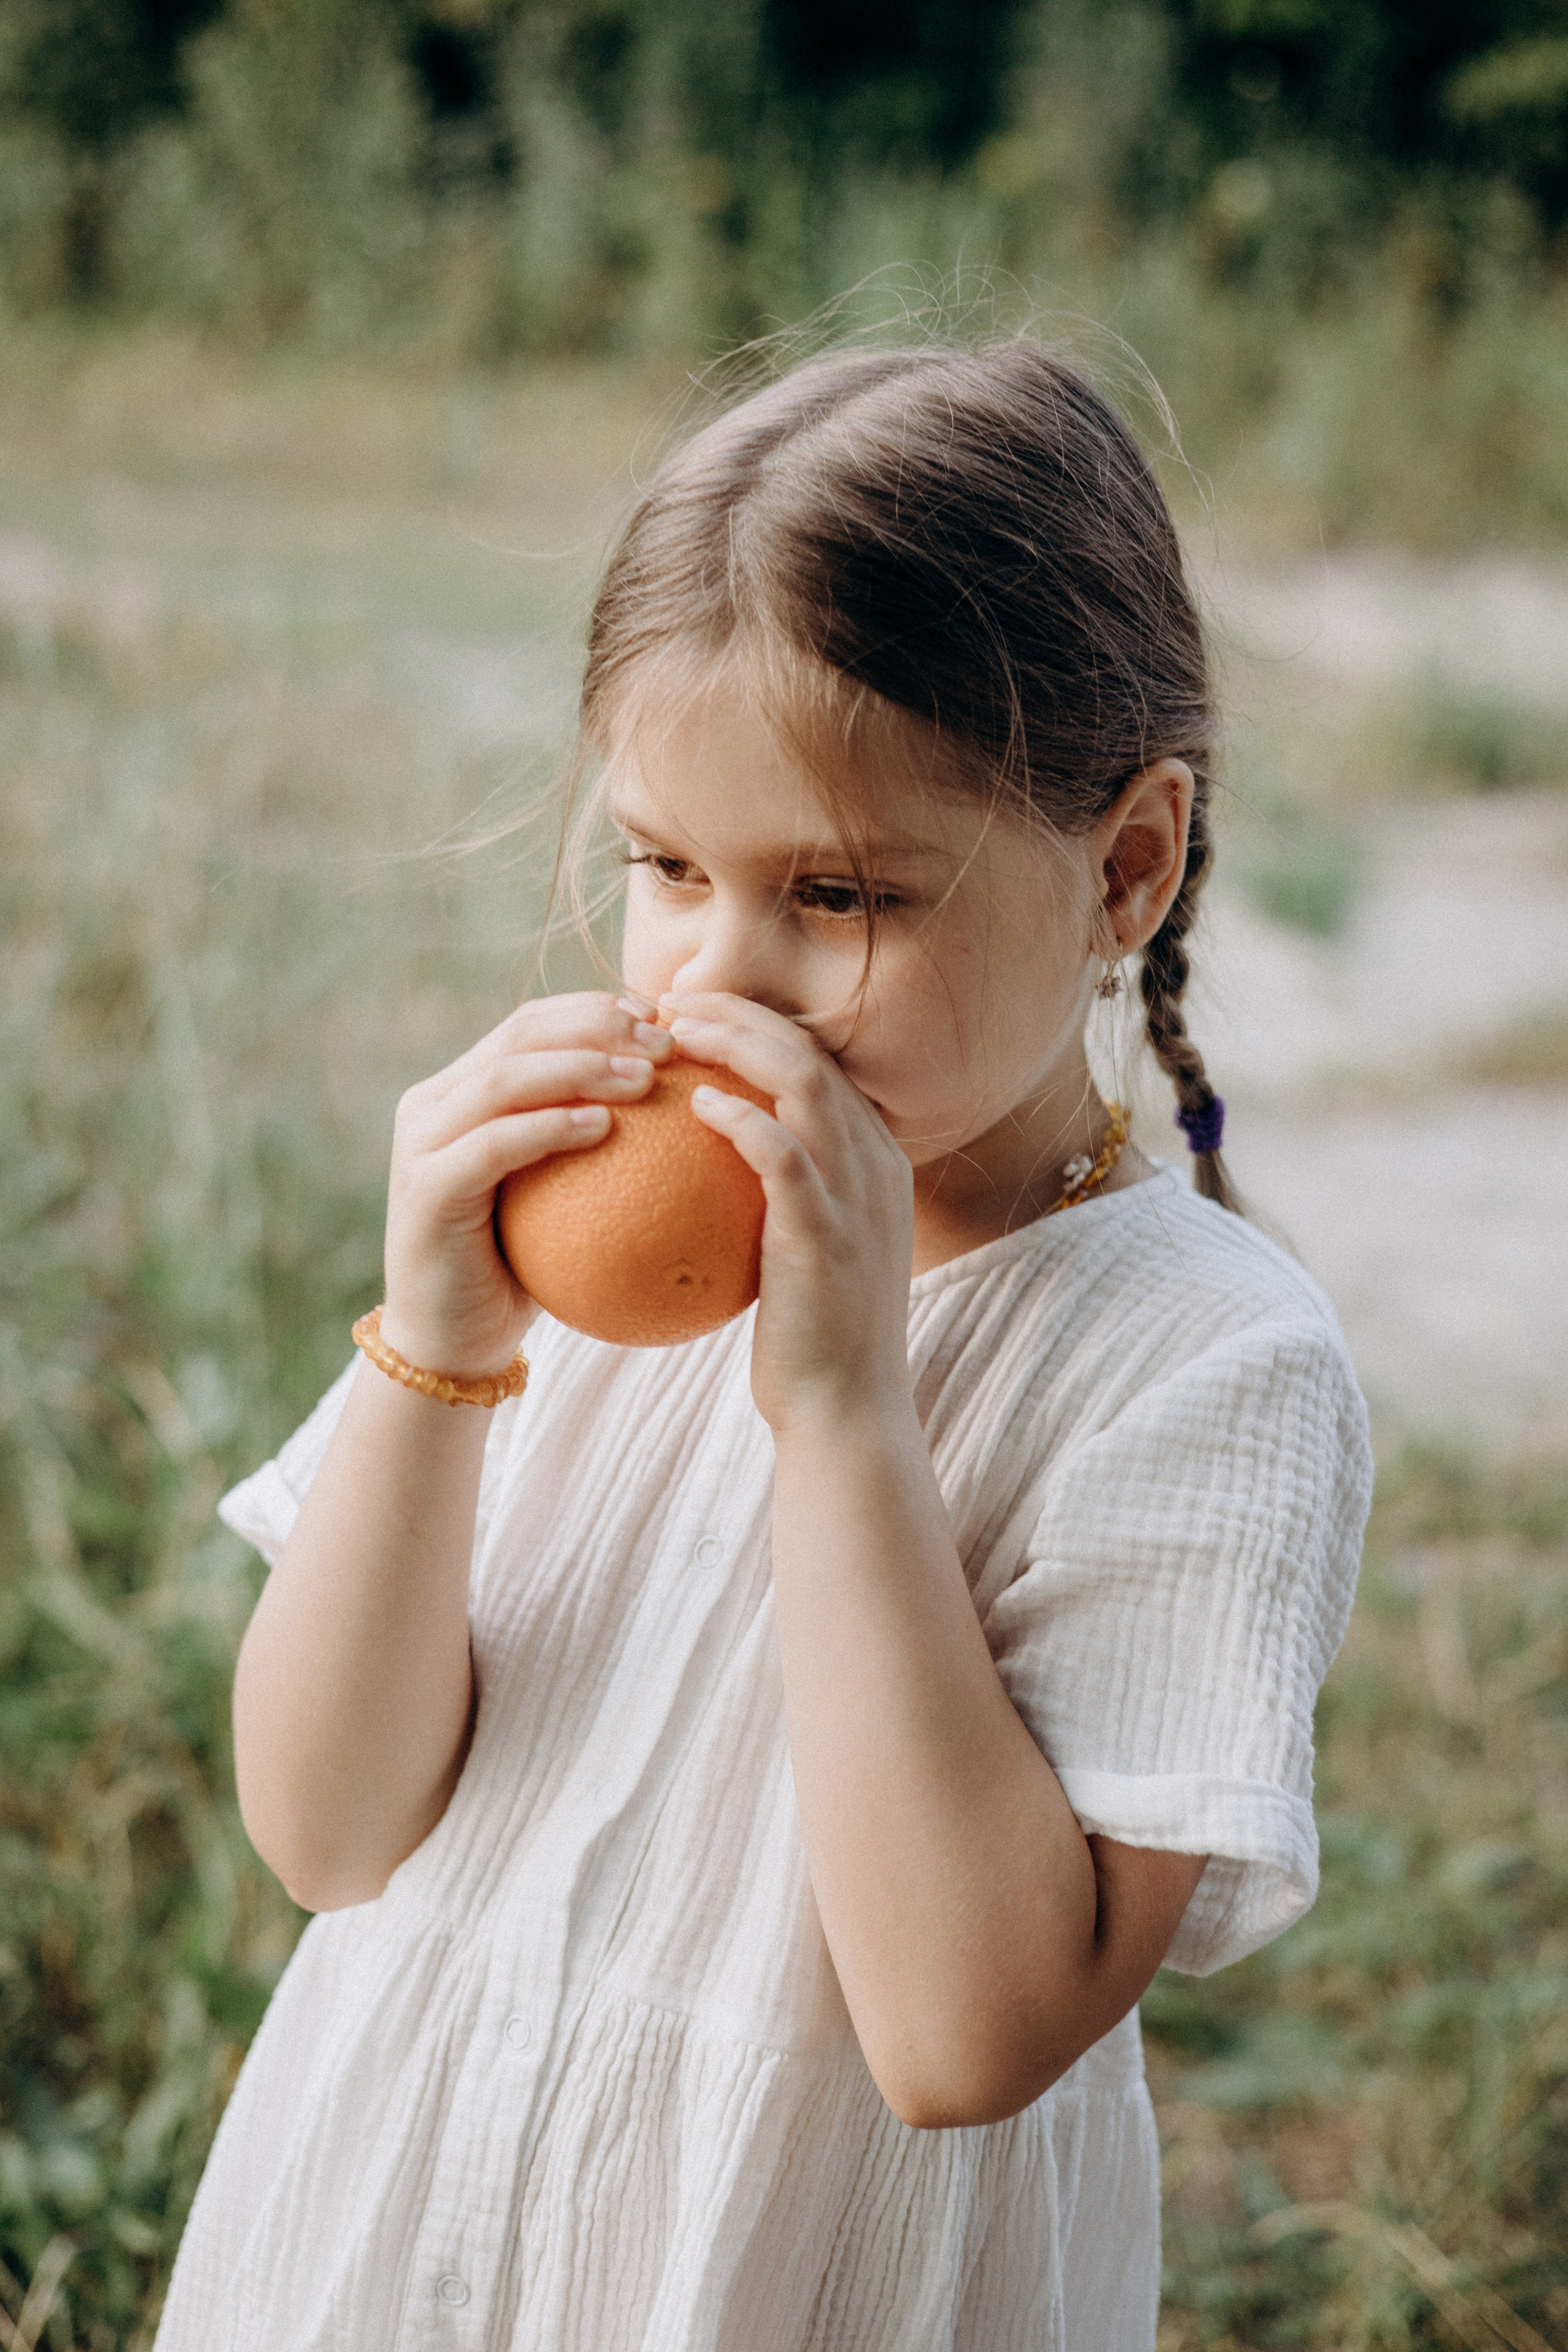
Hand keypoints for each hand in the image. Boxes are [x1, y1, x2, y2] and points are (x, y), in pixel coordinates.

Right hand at [381, 991, 671, 1376]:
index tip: (664, 1019)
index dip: (597, 1009)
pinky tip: (605, 1127)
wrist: (454, 1344)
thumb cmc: (522, 1270)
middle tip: (666, 1042)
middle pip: (520, 1035)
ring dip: (581, 1069)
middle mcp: (433, 1104)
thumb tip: (683, 1104)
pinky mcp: (424, 1189)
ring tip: (646, 1078)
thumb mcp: (563, 1195)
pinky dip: (549, 1126)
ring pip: (504, 1079)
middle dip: (598, 1027)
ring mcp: (421, 1143)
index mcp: (461, 1091)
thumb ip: (593, 1142)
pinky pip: (493, 1143)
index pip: (532, 1025)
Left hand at [662, 992, 914, 1431]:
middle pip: (811, 1052)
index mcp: (874, 1158)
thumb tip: (705, 1165)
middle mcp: (877, 1163)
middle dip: (742, 1012)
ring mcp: (859, 1195)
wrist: (845, 1409)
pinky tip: (694, 1104)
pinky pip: (782, 1154)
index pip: (817, 1061)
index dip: (755, 1023)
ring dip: (735, 1043)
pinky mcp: (828, 1233)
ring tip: (674, 1031)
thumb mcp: (799, 1250)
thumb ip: (776, 1198)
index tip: (692, 1013)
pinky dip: (740, 1120)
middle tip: (673, 1001)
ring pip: (804, 1082)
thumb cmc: (809, 1337)